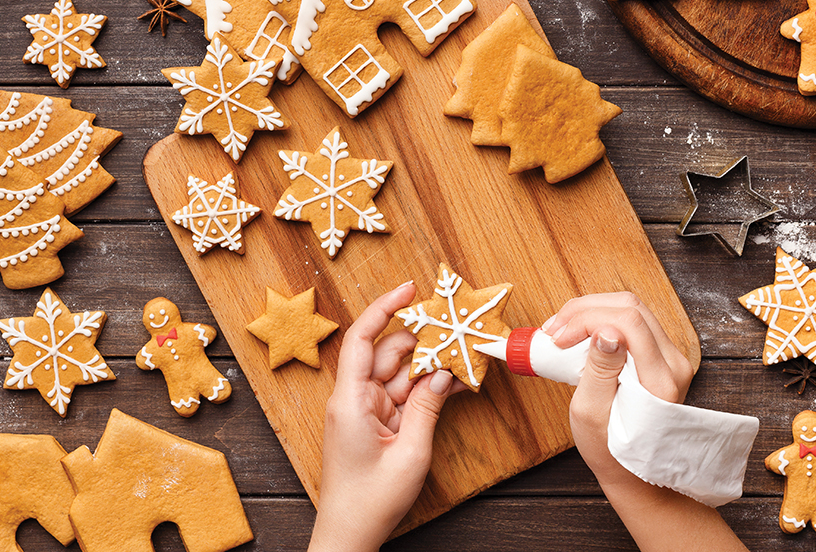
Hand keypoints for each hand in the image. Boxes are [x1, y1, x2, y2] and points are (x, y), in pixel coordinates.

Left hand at [308, 282, 465, 551]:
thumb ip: (427, 408)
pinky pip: (405, 396)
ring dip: (430, 364)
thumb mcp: (409, 452)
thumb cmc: (370, 499)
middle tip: (456, 326)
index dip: (384, 308)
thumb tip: (443, 372)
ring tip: (465, 354)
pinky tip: (455, 381)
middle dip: (421, 338)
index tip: (409, 288)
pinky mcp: (378, 423)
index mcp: (350, 399)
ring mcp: (367, 411)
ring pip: (401, 374)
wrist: (351, 534)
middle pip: (388, 353)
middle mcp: (355, 398)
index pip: (363, 338)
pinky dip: (427, 388)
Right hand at [543, 292, 692, 491]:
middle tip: (554, 330)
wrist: (635, 471)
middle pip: (630, 307)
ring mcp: (671, 357)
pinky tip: (579, 332)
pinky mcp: (662, 356)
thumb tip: (605, 331)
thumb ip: (599, 370)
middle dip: (585, 310)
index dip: (586, 319)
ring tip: (561, 330)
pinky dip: (601, 319)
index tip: (558, 338)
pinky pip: (632, 322)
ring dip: (591, 311)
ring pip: (631, 308)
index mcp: (660, 380)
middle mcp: (674, 363)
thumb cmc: (609, 449)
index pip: (628, 322)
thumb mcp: (592, 413)